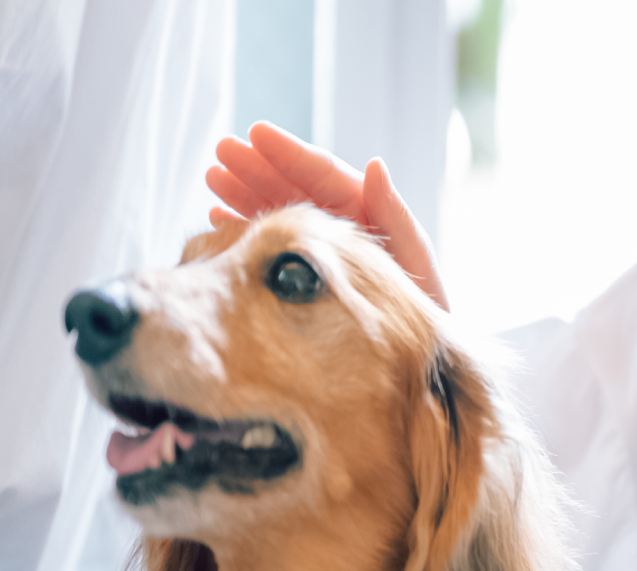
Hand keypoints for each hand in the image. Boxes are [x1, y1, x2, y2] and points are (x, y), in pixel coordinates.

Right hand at [206, 121, 448, 309]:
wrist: (414, 371)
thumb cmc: (422, 323)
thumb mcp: (416, 266)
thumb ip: (397, 218)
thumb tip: (375, 165)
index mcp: (368, 217)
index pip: (324, 175)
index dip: (289, 153)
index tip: (255, 134)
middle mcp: (341, 229)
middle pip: (294, 187)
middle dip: (257, 168)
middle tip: (222, 151)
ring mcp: (320, 254)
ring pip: (278, 213)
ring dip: (245, 194)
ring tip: (213, 178)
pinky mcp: (304, 280)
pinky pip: (271, 247)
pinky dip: (246, 230)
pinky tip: (220, 220)